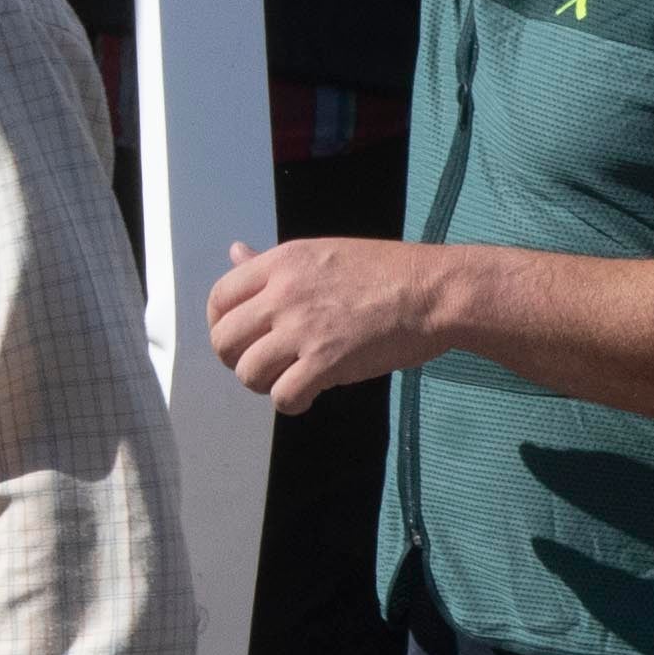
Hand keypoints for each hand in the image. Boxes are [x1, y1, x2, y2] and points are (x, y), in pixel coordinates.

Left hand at [202, 229, 455, 411]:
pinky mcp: (327, 362)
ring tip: (290, 378)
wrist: (434, 291)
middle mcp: (284, 293)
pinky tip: (309, 394)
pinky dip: (292, 403)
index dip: (220, 324)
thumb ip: (272, 263)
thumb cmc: (385, 272)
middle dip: (237, 360)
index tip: (238, 338)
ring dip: (264, 384)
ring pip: (249, 373)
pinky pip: (283, 397)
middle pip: (224, 340)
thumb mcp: (321, 253)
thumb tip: (235, 251)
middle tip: (263, 364)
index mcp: (282, 263)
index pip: (219, 297)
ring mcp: (304, 328)